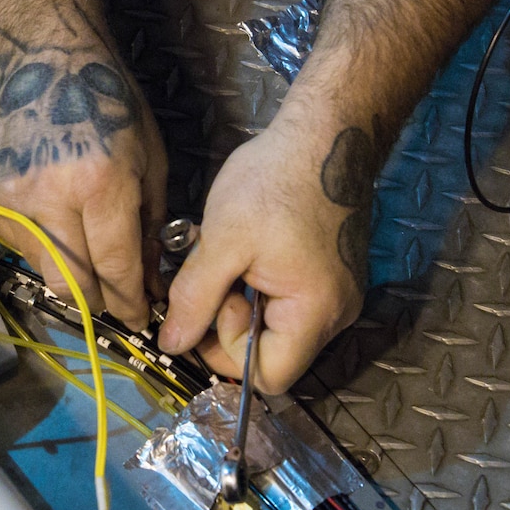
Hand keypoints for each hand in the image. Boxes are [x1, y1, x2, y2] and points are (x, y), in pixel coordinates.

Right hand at [0, 32, 167, 326]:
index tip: (141, 317)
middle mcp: (51, 198)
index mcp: (101, 185)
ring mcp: (13, 199)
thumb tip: (149, 275)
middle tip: (117, 300)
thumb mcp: (149, 156)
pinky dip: (44, 249)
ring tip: (91, 259)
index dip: (130, 302)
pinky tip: (60, 226)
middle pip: (73, 286)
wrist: (43, 56)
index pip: (115, 268)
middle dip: (100, 303)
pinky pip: (19, 246)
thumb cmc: (108, 98)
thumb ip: (152, 221)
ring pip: (43, 272)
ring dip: (72, 277)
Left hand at [157, 111, 375, 392]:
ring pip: (277, 329)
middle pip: (273, 356)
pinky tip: (248, 253)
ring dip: (243, 304)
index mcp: (315, 312)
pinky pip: (288, 305)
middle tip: (218, 276)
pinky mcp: (333, 277)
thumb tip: (171, 346)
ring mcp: (338, 296)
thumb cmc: (275, 180)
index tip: (214, 300)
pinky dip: (261, 290)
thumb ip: (194, 299)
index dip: (226, 351)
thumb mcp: (222, 241)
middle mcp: (337, 315)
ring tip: (231, 259)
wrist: (327, 132)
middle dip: (231, 325)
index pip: (267, 376)